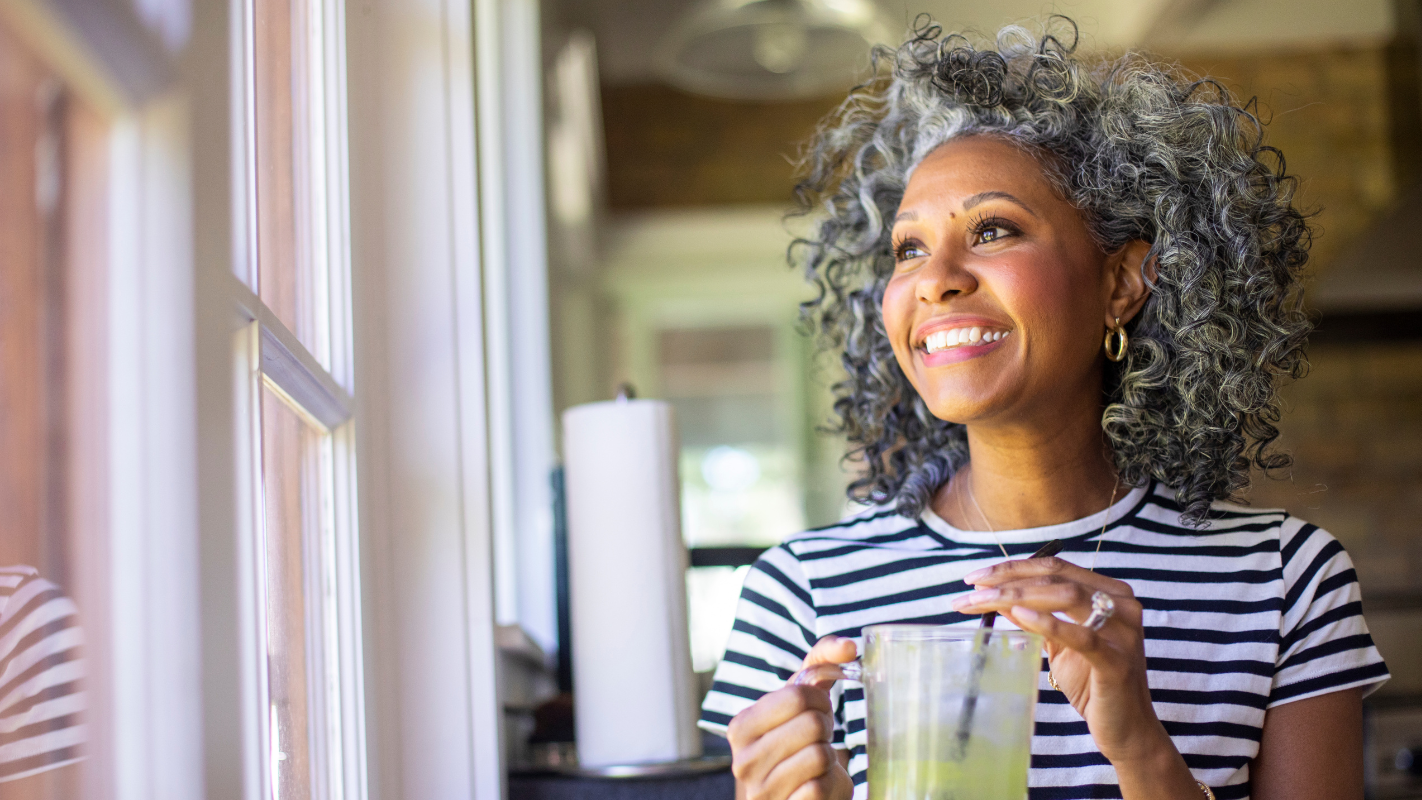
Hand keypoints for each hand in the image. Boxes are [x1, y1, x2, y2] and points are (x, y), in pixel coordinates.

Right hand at [727, 636, 856, 799]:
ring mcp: (761, 791)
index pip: (797, 696)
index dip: (820, 702)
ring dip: (828, 758)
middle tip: (816, 740)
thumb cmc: (800, 742)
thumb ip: (822, 662)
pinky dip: (829, 784)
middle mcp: (743, 760)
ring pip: (819, 756)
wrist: (797, 796)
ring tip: (816, 763)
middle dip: (826, 730)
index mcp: (741, 726)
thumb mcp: (802, 700)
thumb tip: (850, 646)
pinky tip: (816, 786)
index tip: (816, 713)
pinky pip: (819, 788)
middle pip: (813, 724)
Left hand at [951, 556, 1170, 765]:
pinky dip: (1048, 622)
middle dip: (1007, 580)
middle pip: (1056, 577)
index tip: (975, 577)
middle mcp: (1122, 605)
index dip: (1013, 568)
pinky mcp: (1118, 661)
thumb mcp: (1058, 643)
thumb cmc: (1092, 683)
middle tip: (969, 590)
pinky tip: (1018, 615)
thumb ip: (1034, 616)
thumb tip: (996, 595)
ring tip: (981, 602)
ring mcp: (1123, 631)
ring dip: (1016, 596)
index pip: (1055, 567)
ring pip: (1065, 596)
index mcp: (1110, 592)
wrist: (1126, 728)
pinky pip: (1081, 636)